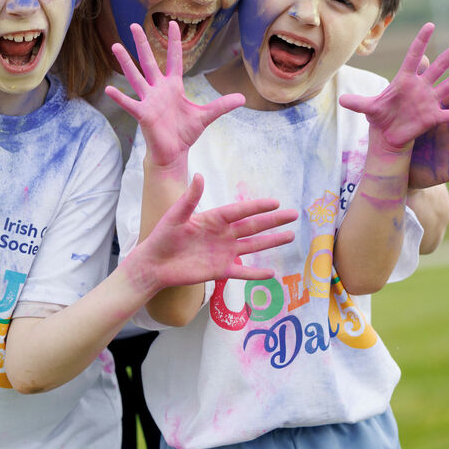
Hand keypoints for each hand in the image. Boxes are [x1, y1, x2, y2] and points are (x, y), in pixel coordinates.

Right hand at [104, 21, 243, 168]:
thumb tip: (243, 97)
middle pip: (149, 61)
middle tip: (133, 25)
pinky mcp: (143, 114)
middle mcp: (159, 89)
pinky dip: (120, 97)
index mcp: (173, 86)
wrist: (174, 152)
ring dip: (126, 62)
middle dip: (142, 43)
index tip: (172, 24)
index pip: (173, 59)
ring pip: (136, 77)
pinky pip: (130, 104)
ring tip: (115, 46)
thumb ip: (222, 105)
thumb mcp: (206, 115)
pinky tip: (109, 89)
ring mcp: (149, 100)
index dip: (173, 42)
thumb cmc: (185, 132)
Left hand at [126, 174, 296, 292]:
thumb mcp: (175, 216)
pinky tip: (272, 272)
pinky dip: (256, 273)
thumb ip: (190, 198)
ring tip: (290, 236)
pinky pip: (242, 272)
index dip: (258, 207)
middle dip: (273, 221)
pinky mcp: (219, 270)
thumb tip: (200, 176)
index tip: (276, 202)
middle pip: (253, 226)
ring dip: (271, 242)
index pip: (240, 211)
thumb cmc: (162, 237)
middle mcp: (222, 234)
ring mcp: (223, 252)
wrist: (154, 264)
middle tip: (293, 215)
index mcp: (213, 219)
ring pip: (252, 246)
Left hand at [338, 23, 448, 153]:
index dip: (421, 42)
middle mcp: (421, 87)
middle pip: (439, 67)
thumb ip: (358, 103)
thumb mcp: (368, 109)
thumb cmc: (380, 117)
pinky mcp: (434, 117)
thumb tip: (341, 99)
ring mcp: (430, 101)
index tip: (429, 25)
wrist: (388, 136)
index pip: (414, 57)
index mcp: (404, 80)